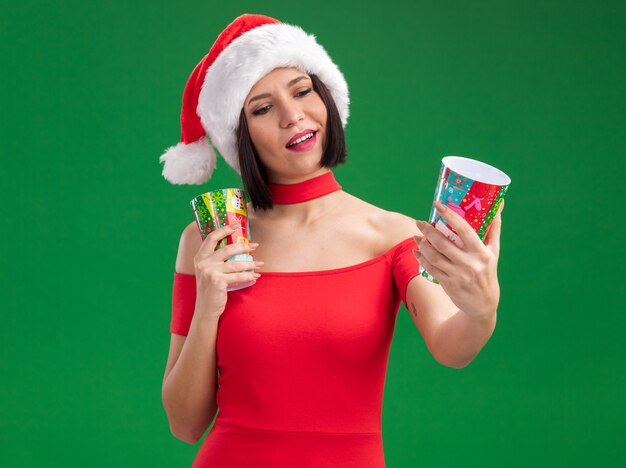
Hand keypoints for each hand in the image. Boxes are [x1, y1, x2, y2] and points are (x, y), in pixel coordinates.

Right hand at [193, 222, 263, 319]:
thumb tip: (235, 247)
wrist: (205, 309)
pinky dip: (249, 276)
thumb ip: (215, 259)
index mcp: (200, 257)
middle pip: (227, 248)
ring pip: (236, 264)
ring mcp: (210, 272)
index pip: (211, 237)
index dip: (224, 229)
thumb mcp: (208, 271)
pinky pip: (238, 277)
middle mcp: (203, 263)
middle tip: (255, 246)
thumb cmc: (210, 289)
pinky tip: (256, 276)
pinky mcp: (218, 282)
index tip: (236, 225)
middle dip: (244, 246)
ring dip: (251, 263)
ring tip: (260, 264)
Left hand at [413, 200, 503, 320]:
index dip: (449, 215)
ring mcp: (458, 275)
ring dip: (422, 244)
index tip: (437, 205)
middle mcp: (470, 263)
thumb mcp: (494, 252)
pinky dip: (421, 258)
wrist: (484, 304)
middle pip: (443, 243)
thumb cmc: (488, 272)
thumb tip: (499, 204)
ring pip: (434, 256)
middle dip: (428, 230)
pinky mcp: (448, 284)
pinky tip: (416, 251)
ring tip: (417, 236)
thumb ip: (493, 229)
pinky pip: (431, 268)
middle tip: (420, 222)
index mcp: (482, 252)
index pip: (463, 229)